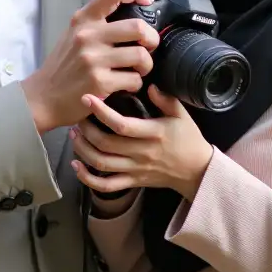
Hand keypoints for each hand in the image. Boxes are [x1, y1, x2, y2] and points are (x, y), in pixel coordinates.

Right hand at [22, 0, 158, 132]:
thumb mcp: (73, 34)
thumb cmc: (63, 65)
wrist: (43, 97)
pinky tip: (127, 85)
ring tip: (139, 69)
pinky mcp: (100, 82)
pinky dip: (136, 83)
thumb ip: (97, 23)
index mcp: (83, 19)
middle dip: (152, 38)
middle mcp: (88, 35)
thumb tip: (132, 15)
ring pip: (141, 55)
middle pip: (138, 27)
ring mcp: (94, 59)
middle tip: (149, 47)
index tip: (147, 0)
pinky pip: (134, 80)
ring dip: (146, 65)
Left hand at [71, 86, 213, 201]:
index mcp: (154, 134)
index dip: (102, 112)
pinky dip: (88, 178)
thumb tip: (149, 85)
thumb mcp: (182, 115)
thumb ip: (166, 99)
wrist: (196, 171)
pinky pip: (106, 185)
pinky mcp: (132, 181)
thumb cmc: (188, 139)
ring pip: (101, 164)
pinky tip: (76, 165)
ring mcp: (135, 169)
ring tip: (74, 135)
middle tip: (77, 116)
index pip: (122, 125)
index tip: (88, 98)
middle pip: (106, 144)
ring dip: (83, 149)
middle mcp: (142, 153)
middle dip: (86, 130)